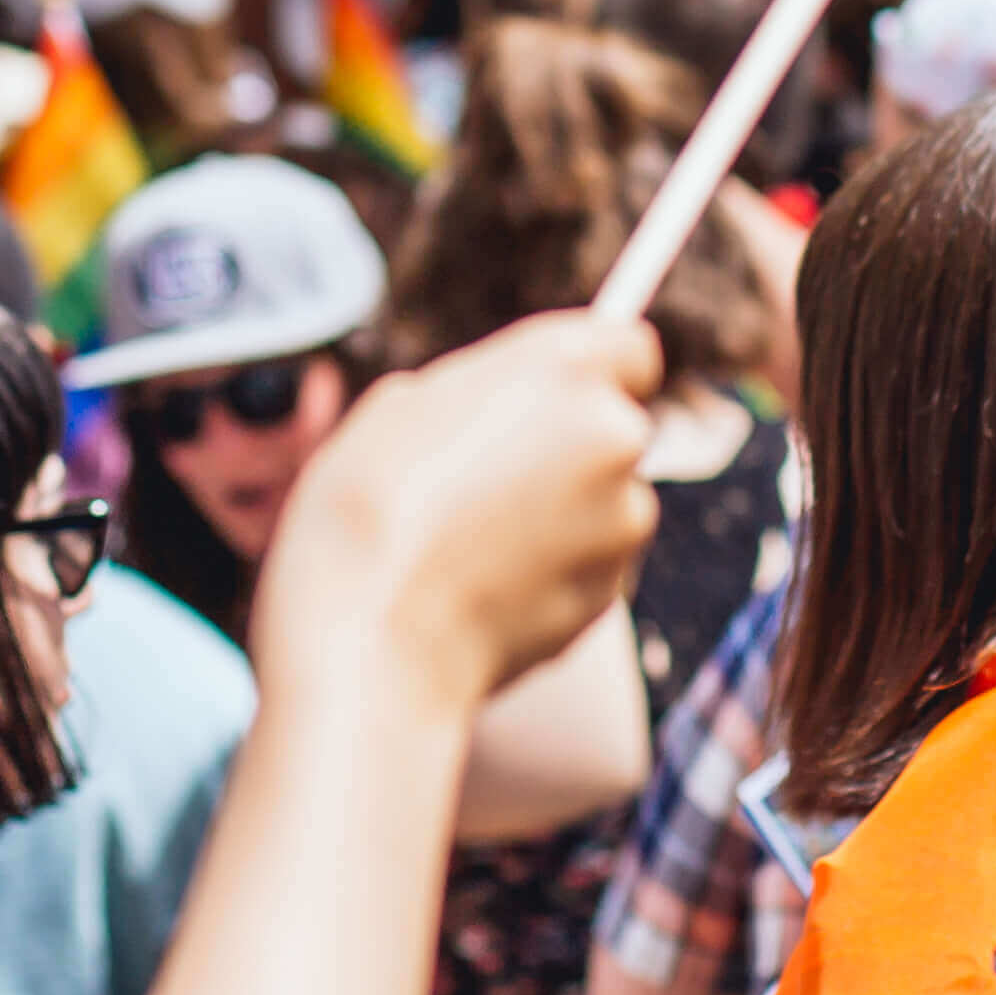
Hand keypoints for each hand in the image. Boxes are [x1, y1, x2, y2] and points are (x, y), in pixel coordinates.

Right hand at [256, 312, 659, 710]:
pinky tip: (481, 587)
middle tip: (483, 474)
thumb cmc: (365, 515)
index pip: (630, 347)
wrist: (373, 647)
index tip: (553, 393)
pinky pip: (587, 566)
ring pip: (605, 503)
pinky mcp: (610, 595)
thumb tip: (491, 409)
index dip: (592, 370)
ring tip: (469, 542)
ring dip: (560, 513)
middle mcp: (613, 438)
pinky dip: (551, 571)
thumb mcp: (398, 408)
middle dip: (566, 446)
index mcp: (563, 369)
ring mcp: (622, 523)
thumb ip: (478, 392)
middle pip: (613, 429)